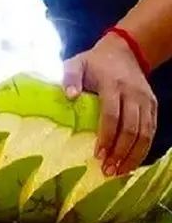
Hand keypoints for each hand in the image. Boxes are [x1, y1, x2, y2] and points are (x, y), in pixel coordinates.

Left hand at [63, 33, 156, 175]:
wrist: (125, 50)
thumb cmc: (94, 61)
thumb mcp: (76, 63)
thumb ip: (69, 77)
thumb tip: (69, 96)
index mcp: (112, 85)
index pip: (112, 116)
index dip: (106, 137)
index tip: (98, 155)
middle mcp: (133, 94)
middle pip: (131, 129)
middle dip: (120, 152)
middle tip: (108, 170)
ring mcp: (145, 101)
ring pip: (145, 133)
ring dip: (133, 155)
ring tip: (119, 172)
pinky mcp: (153, 106)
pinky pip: (152, 130)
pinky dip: (144, 148)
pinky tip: (133, 162)